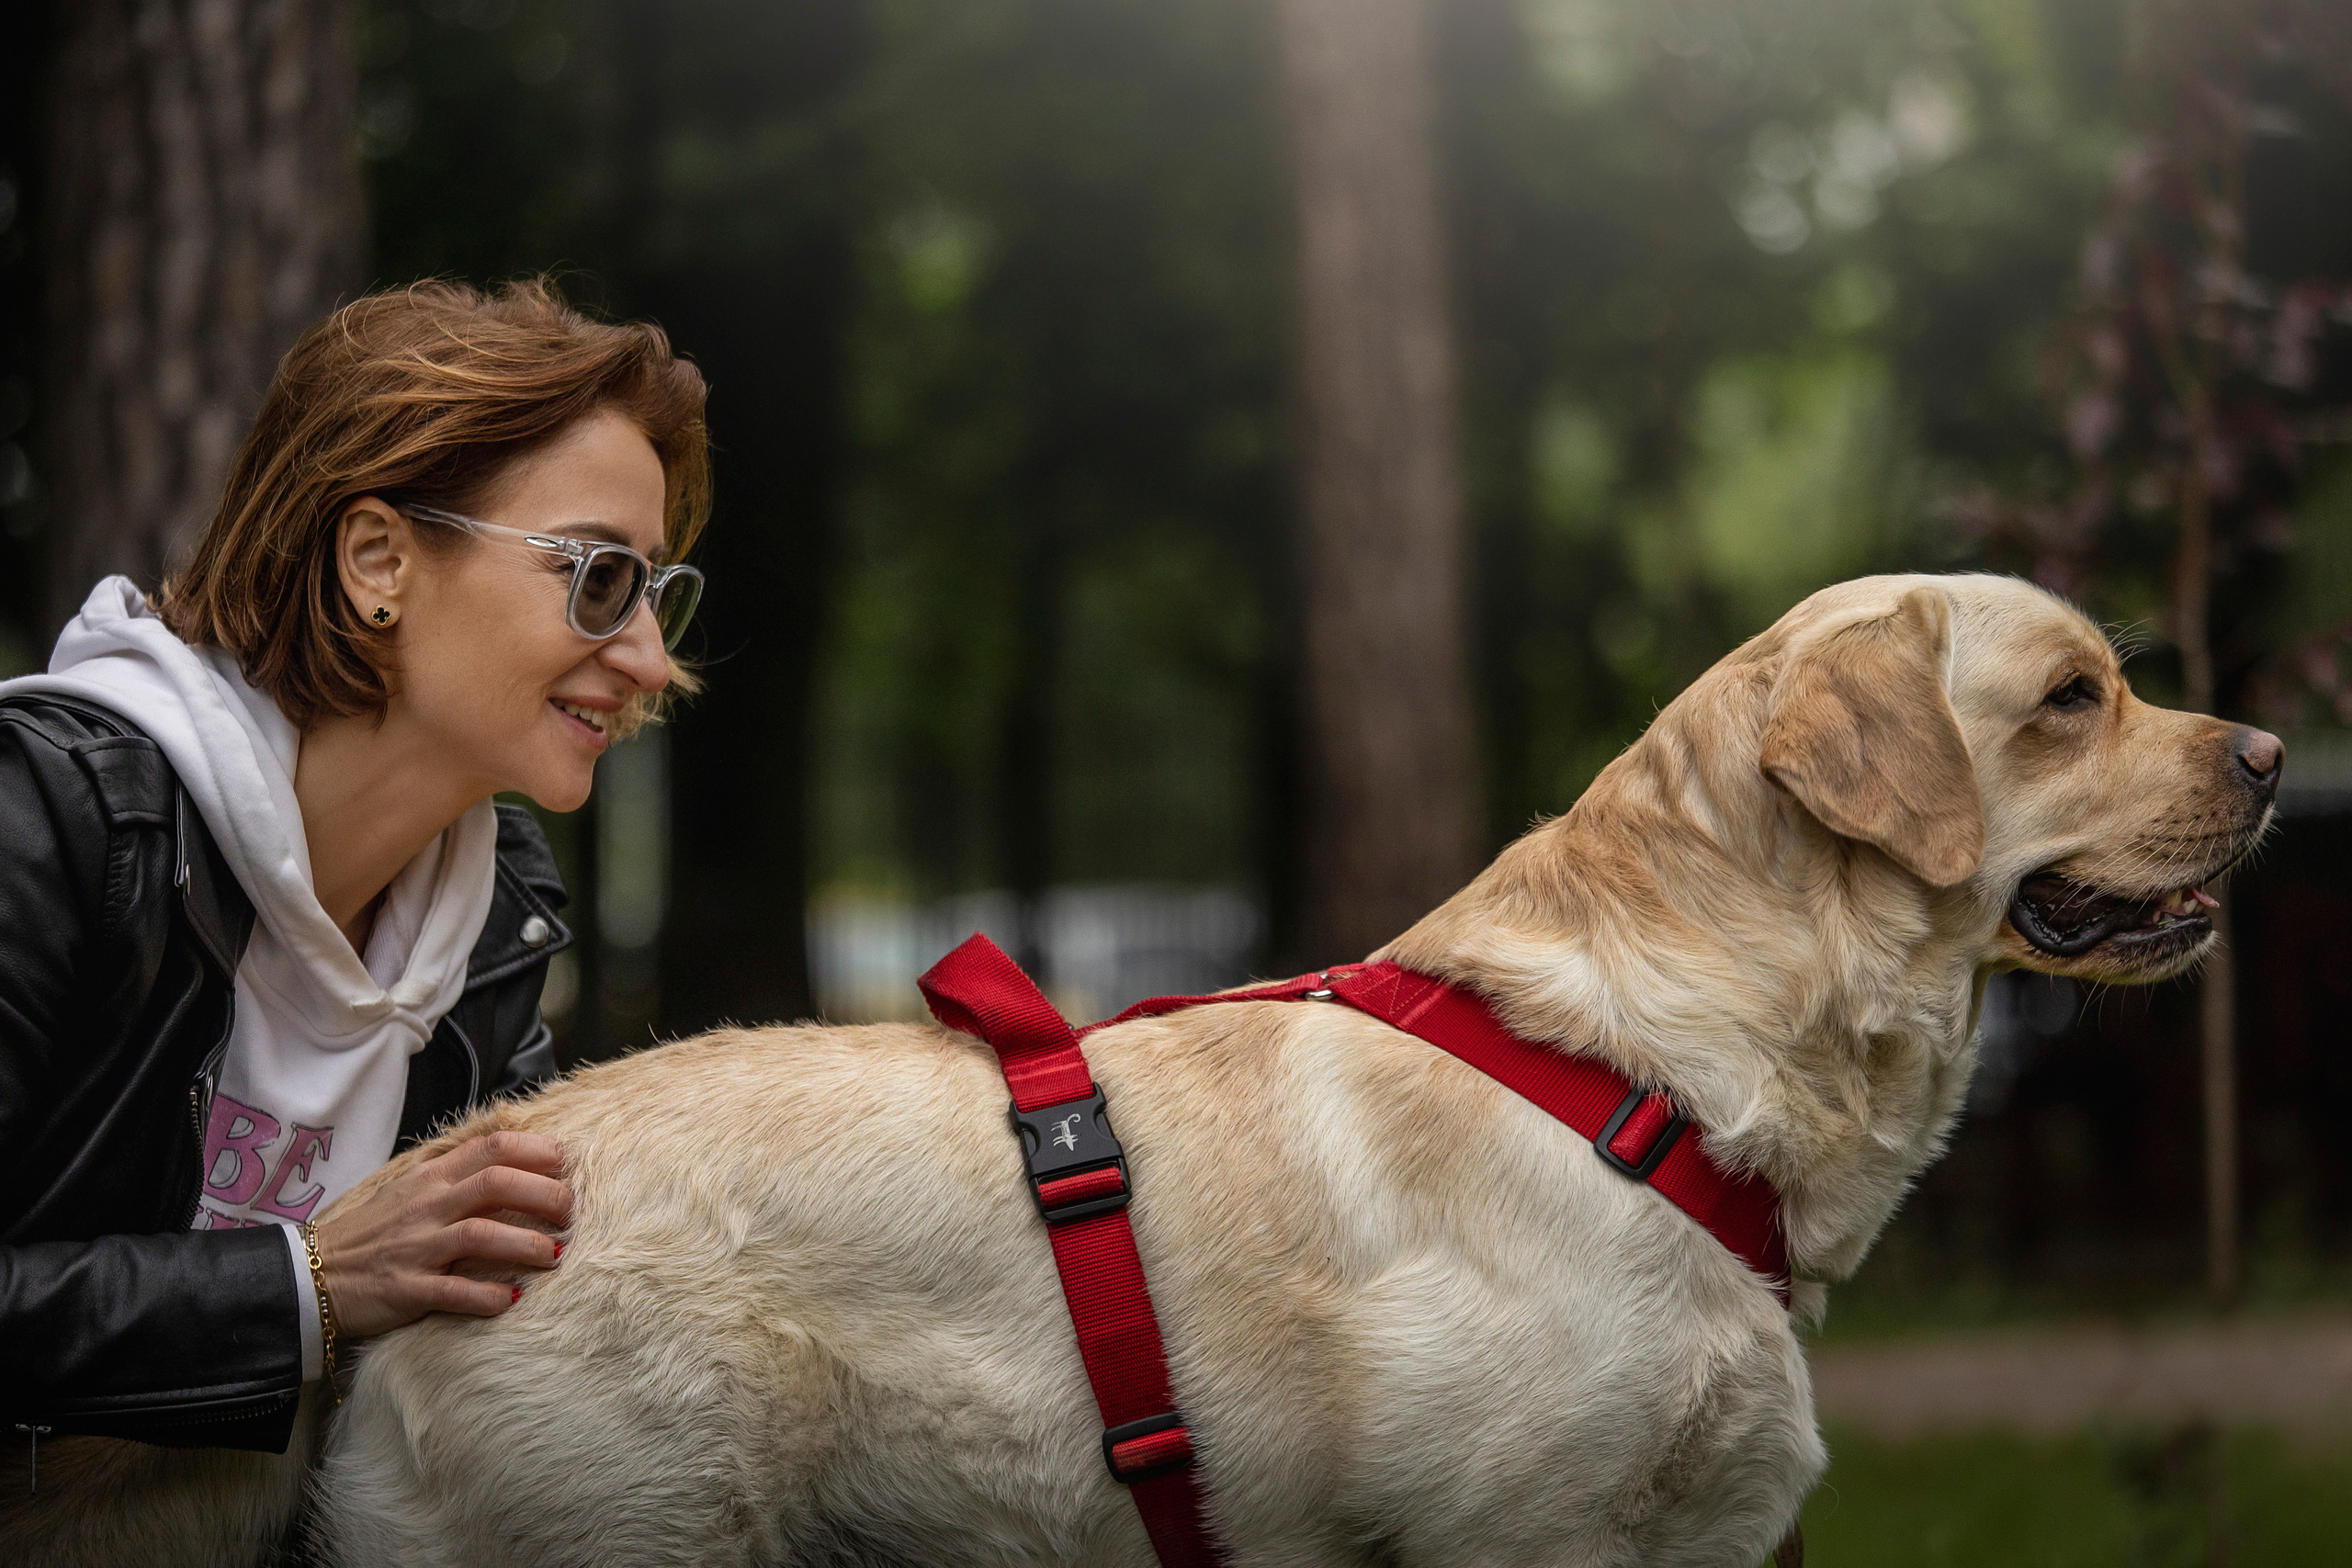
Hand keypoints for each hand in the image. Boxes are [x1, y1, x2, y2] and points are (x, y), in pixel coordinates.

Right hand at [314, 1129, 571, 1339]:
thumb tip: (518, 1166)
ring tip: (554, 1255)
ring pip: (481, 1234)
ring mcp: (416, 1248)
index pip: (492, 1148)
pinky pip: (454, 1291)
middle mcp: (427, 1207)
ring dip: (526, 1244)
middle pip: (496, 1183)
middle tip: (570, 1213)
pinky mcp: (406, 1290)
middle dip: (543, 1194)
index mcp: (431, 1178)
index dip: (537, 1151)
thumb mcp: (414, 1191)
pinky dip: (487, 1295)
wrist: (313, 1275)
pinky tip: (511, 1299)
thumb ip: (459, 1178)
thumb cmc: (375, 1233)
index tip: (567, 1163)